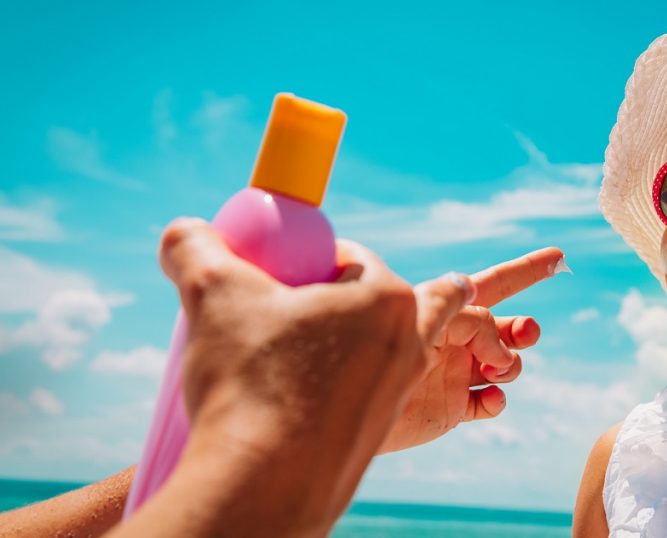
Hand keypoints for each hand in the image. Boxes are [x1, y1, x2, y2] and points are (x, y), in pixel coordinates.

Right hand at [121, 218, 470, 536]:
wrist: (263, 487)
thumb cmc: (252, 383)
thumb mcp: (212, 294)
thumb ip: (196, 248)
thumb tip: (185, 232)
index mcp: (387, 300)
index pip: (353, 257)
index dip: (313, 257)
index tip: (282, 272)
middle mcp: (408, 346)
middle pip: (379, 303)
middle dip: (346, 297)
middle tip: (304, 307)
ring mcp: (398, 395)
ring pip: (376, 350)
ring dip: (344, 343)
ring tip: (297, 352)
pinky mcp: (377, 435)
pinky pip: (361, 395)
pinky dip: (335, 388)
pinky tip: (295, 396)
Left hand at [378, 247, 565, 452]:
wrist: (344, 403)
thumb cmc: (373, 349)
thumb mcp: (419, 317)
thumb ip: (457, 309)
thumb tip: (488, 314)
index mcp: (447, 310)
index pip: (493, 285)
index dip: (527, 270)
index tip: (559, 257)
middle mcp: (455, 339)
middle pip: (506, 328)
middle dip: (523, 329)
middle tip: (525, 334)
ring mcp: (456, 373)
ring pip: (506, 365)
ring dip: (511, 365)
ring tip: (494, 370)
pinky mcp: (452, 408)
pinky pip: (490, 402)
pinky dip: (497, 401)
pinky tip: (488, 399)